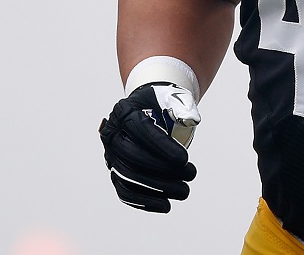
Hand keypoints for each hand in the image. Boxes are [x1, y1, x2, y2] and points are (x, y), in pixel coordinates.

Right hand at [98, 83, 200, 211]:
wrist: (148, 109)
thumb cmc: (162, 104)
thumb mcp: (173, 98)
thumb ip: (184, 107)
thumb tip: (192, 120)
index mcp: (124, 111)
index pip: (139, 130)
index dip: (162, 146)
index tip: (185, 159)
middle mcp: (112, 134)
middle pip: (131, 155)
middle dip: (162, 169)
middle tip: (191, 175)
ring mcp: (111, 155)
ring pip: (128, 177)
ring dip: (157, 189)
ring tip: (184, 192)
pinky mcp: (115, 172)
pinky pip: (125, 191)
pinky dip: (144, 201)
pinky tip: (165, 206)